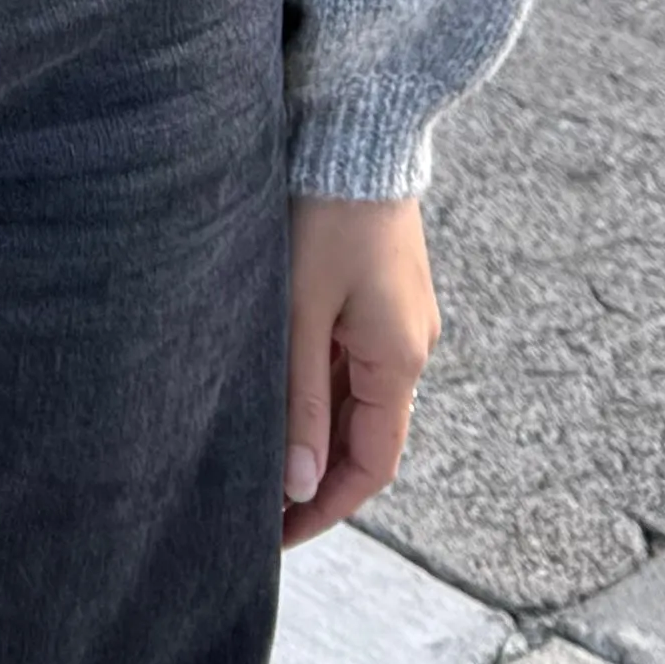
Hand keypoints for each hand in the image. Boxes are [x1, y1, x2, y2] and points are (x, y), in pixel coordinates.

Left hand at [281, 193, 436, 546]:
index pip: (373, 464)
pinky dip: (317, 386)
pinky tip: (273, 389)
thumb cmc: (324, 214)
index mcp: (400, 358)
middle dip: (315, 475)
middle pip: (366, 434)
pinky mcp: (379, 289)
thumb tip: (299, 484)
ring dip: (314, 429)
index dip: (327, 506)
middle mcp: (410, 343)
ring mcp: (397, 315)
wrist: (356, 127)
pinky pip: (350, 356)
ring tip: (254, 452)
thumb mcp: (301, 313)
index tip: (277, 536)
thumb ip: (301, 401)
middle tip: (254, 503)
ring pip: (355, 396)